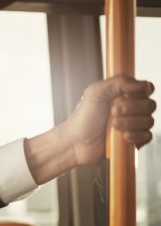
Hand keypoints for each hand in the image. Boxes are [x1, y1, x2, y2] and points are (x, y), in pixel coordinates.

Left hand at [26, 76, 155, 184]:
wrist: (75, 143)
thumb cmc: (83, 118)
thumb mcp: (96, 92)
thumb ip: (119, 81)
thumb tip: (143, 84)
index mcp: (124, 95)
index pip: (146, 89)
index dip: (139, 93)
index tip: (124, 96)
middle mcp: (131, 109)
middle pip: (150, 105)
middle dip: (132, 108)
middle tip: (113, 113)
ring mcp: (132, 125)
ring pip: (149, 121)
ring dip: (131, 123)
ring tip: (113, 126)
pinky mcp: (132, 141)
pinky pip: (147, 137)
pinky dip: (137, 136)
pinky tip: (124, 137)